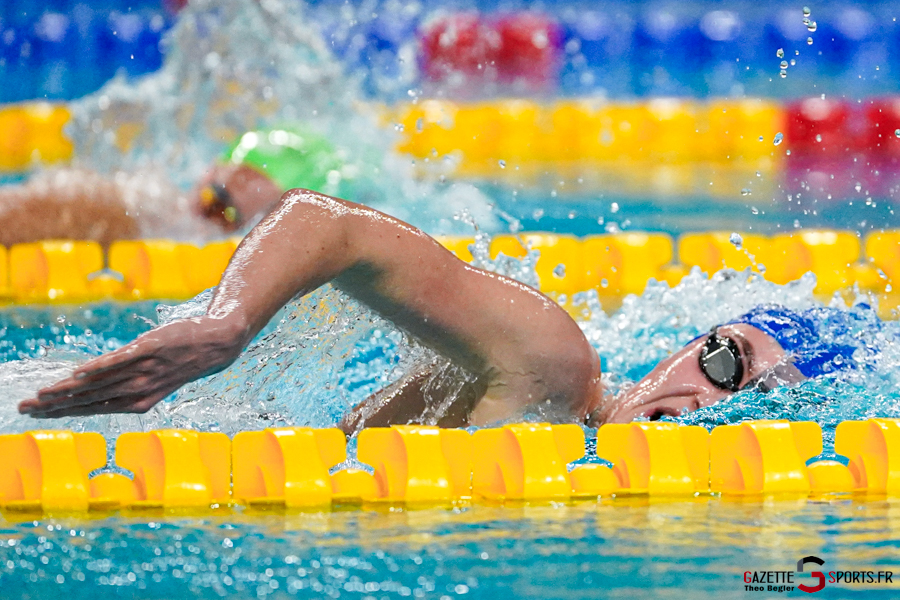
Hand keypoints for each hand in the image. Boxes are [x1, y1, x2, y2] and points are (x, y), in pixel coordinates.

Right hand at [18, 316, 245, 417]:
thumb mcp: (152, 378)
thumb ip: (123, 385)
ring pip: (100, 383)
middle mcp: (139, 389)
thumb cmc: (181, 360)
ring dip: (69, 389)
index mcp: (138, 401)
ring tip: (42, 394)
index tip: (35, 413)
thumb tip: (90, 386)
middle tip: (24, 408)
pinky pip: (121, 360)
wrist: (216, 344)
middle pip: (89, 399)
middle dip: (55, 405)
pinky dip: (100, 368)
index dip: (62, 411)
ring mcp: (145, 370)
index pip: (92, 408)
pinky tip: (79, 373)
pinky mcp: (150, 348)